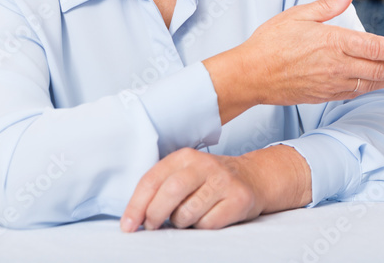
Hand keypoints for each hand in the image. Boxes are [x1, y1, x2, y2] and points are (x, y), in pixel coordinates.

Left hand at [121, 145, 309, 231]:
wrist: (254, 178)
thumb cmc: (209, 182)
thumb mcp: (185, 174)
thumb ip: (161, 188)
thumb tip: (133, 218)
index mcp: (185, 157)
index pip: (152, 180)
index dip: (136, 206)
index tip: (128, 226)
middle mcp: (205, 165)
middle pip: (170, 193)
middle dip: (155, 215)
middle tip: (153, 226)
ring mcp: (224, 181)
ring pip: (187, 213)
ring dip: (181, 223)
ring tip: (188, 217)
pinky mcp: (239, 198)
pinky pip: (208, 224)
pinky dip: (202, 227)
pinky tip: (208, 217)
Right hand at [204, 0, 383, 121]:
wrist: (249, 76)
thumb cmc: (270, 42)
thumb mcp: (299, 14)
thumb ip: (328, 5)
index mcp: (333, 42)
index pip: (377, 49)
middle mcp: (337, 66)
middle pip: (381, 70)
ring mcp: (332, 84)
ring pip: (372, 83)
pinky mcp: (325, 95)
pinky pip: (357, 93)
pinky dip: (375, 88)